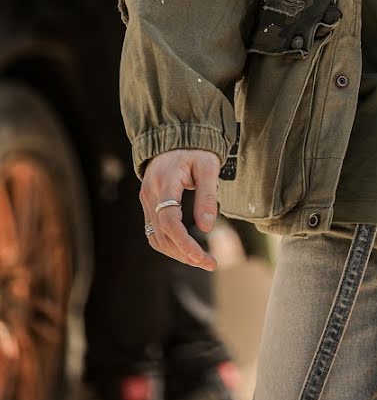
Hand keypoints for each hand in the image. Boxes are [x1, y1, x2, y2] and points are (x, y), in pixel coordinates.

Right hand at [140, 149, 220, 270]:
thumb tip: (207, 227)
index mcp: (165, 182)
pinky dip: (169, 244)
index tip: (202, 257)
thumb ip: (207, 195)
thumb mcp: (208, 166)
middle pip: (162, 234)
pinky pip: (154, 231)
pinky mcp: (148, 204)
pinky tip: (186, 249)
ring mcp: (146, 200)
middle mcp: (150, 194)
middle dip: (185, 253)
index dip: (184, 243)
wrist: (174, 136)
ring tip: (200, 260)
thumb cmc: (195, 150)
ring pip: (156, 237)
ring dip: (176, 252)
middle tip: (209, 263)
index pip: (169, 221)